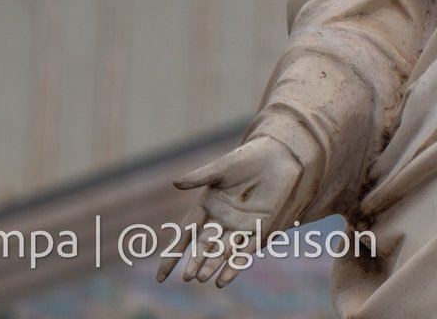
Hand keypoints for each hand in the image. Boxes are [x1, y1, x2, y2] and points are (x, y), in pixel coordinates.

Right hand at [157, 136, 304, 288]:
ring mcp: (240, 227)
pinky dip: (234, 265)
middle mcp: (221, 221)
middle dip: (195, 261)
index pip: (185, 234)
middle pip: (204, 246)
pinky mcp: (260, 228)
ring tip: (202, 278)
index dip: (173, 254)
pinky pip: (245, 251)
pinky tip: (223, 279)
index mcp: (207, 207)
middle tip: (187, 277)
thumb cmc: (245, 159)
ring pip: (222, 251)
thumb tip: (175, 183)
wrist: (276, 156)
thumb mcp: (221, 169)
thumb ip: (200, 177)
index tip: (161, 276)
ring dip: (213, 265)